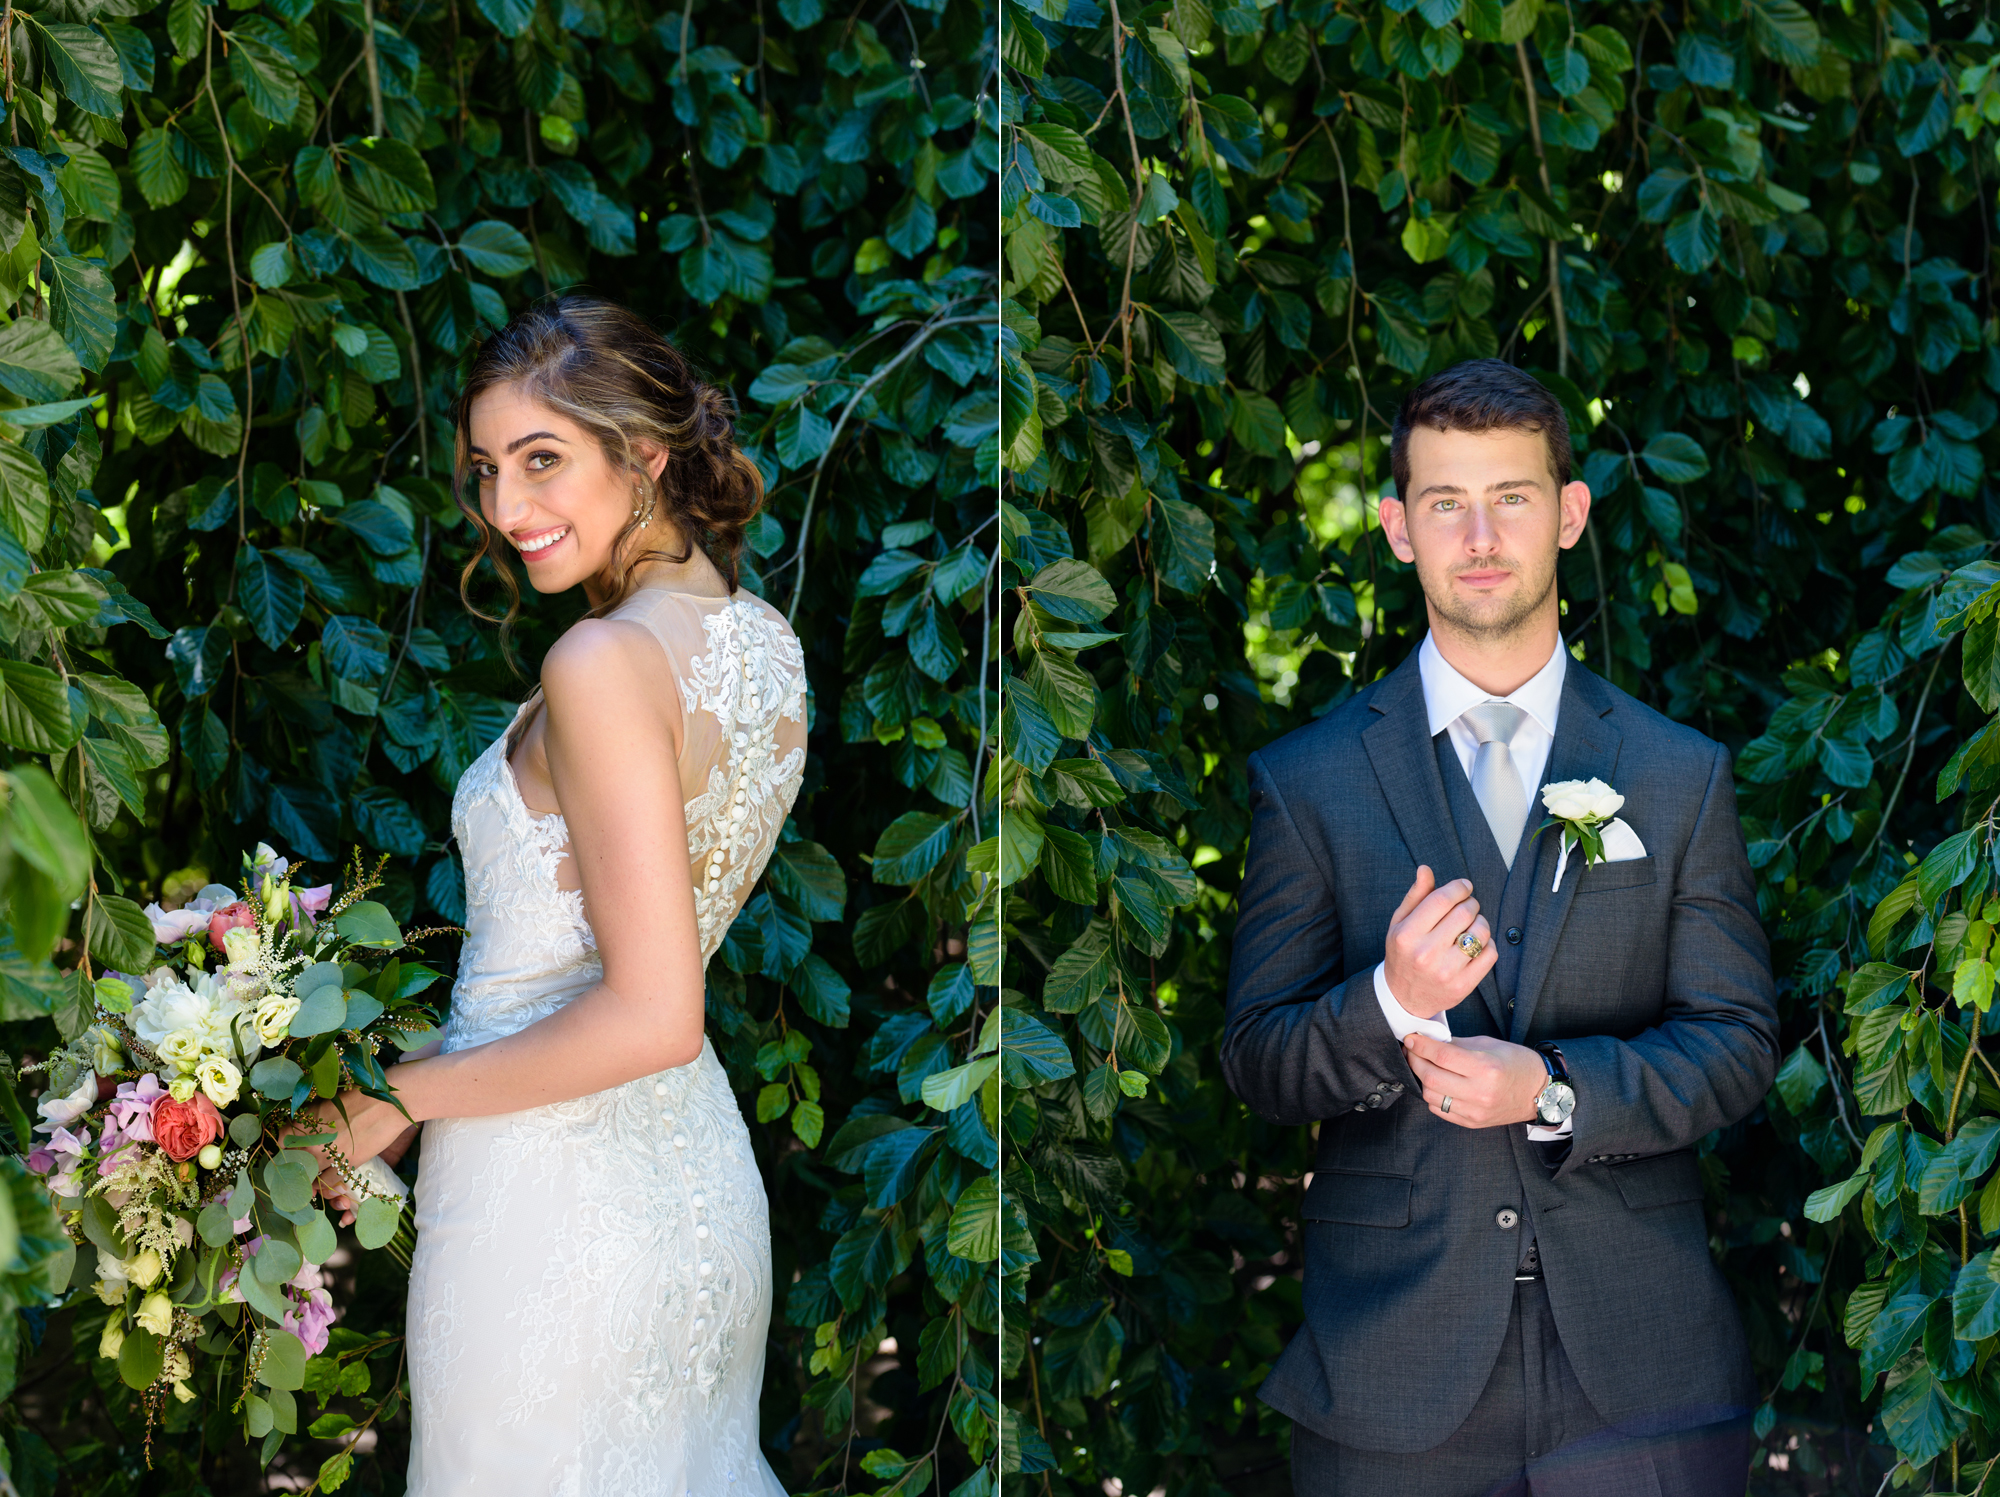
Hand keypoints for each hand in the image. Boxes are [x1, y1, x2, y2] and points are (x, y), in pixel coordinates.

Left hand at [288, 1090, 415, 1227]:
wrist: (387, 1104)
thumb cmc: (360, 1096)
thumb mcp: (328, 1102)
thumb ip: (312, 1117)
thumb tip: (306, 1127)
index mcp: (302, 1123)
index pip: (280, 1141)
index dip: (284, 1147)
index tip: (289, 1149)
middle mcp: (308, 1142)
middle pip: (291, 1162)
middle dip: (294, 1165)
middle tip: (299, 1166)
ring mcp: (325, 1156)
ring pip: (307, 1175)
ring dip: (308, 1178)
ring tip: (310, 1180)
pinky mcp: (344, 1166)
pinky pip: (326, 1184)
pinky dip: (325, 1187)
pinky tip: (325, 1186)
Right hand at [1381, 865, 1496, 1018]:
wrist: (1403, 998)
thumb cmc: (1403, 954)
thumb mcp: (1399, 924)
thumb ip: (1415, 896)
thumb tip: (1425, 869)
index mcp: (1407, 935)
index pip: (1441, 899)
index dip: (1458, 887)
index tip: (1464, 886)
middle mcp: (1425, 953)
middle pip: (1464, 912)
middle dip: (1471, 903)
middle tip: (1468, 906)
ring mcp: (1446, 971)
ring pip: (1481, 932)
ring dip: (1481, 923)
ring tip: (1471, 926)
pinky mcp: (1463, 985)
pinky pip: (1490, 954)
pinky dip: (1488, 944)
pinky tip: (1476, 944)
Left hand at [1404, 1033, 1547, 1128]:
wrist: (1541, 1092)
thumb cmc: (1517, 1063)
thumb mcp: (1488, 1045)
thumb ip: (1456, 1045)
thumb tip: (1428, 1040)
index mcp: (1485, 1068)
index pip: (1441, 1056)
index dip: (1420, 1046)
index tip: (1411, 1039)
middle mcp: (1479, 1093)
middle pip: (1431, 1078)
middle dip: (1414, 1061)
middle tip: (1411, 1051)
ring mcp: (1475, 1111)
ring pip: (1431, 1096)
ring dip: (1421, 1079)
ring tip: (1422, 1067)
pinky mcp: (1472, 1123)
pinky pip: (1440, 1110)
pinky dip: (1432, 1096)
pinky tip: (1435, 1084)